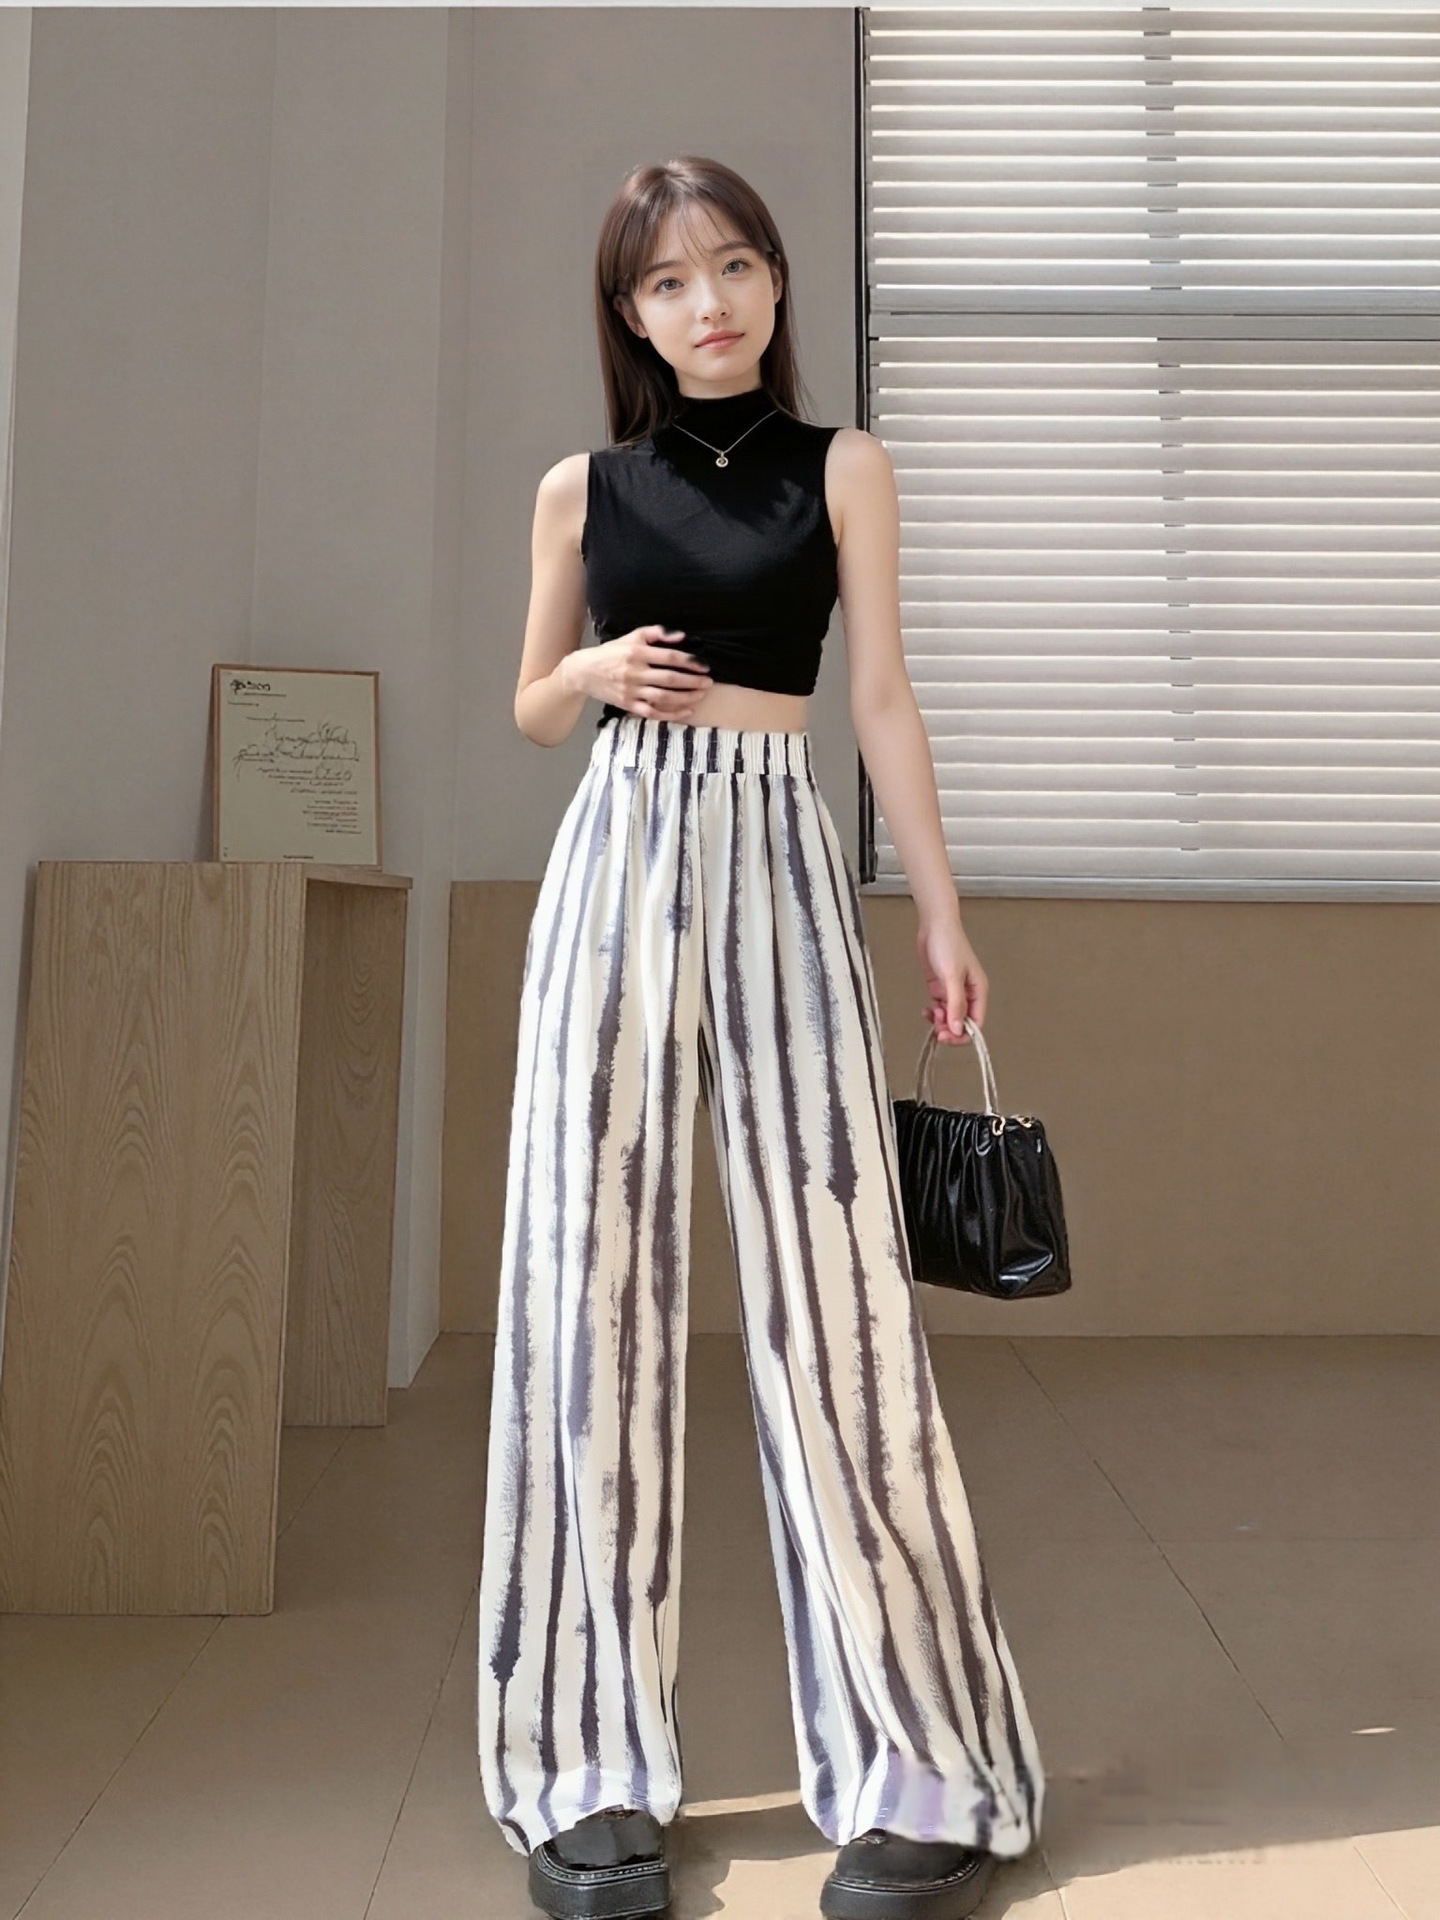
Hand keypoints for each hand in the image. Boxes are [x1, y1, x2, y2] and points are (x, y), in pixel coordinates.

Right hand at [568, 625, 712, 718]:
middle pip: (670, 679)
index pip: (669, 657)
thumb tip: (681, 636)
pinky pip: (653, 712)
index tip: (704, 666)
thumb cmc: (612, 652)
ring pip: (664, 697)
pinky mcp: (628, 704)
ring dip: (686, 698)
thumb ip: (657, 633)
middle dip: (692, 682)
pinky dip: (671, 714)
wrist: (584, 671)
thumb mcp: (632, 636)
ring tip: (700, 695)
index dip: (690, 662)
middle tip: (708, 683)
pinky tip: (686, 712)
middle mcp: (635, 672)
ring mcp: (631, 690)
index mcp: (637, 652)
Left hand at [916, 915, 987, 1045]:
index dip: (963, 1034)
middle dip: (950, 1029)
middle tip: (936, 1030)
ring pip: (950, 1017)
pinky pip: (939, 1008)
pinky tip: (926, 1011)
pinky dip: (933, 1013)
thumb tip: (958, 1029)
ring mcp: (953, 991)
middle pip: (962, 1023)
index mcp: (978, 991)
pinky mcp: (940, 988)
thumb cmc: (948, 944)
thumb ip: (956, 1004)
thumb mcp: (952, 976)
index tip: (947, 1037)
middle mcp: (968, 994)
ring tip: (930, 1014)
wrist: (934, 926)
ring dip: (940, 1022)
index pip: (976, 1022)